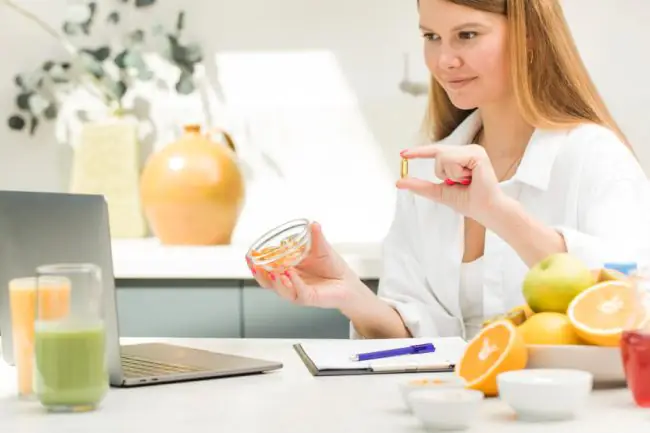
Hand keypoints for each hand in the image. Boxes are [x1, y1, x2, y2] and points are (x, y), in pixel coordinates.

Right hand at [246, 222, 360, 308]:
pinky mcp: (309, 298)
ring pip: (280, 290)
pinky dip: (293, 283)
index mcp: (288, 270)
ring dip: (273, 281)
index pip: (267, 269)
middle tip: (252, 264)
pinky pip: (298, 292)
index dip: (256, 263)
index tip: (249, 255)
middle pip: (267, 282)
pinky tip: (289, 274)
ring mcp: (298, 291)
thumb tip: (313, 223)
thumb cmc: (333, 268)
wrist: (349, 284)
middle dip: (258, 274)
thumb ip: (316, 237)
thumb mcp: (322, 249)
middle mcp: (290, 282)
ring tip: (272, 271)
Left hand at [396, 144, 506, 223]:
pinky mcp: (477, 154)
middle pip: (437, 153)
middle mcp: (467, 150)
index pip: (435, 151)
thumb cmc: (469, 202)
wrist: (485, 210)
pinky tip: (470, 178)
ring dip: (450, 175)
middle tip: (461, 183)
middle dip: (443, 173)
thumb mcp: (439, 192)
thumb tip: (399, 182)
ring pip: (442, 156)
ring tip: (466, 181)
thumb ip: (420, 186)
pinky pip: (451, 159)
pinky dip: (456, 174)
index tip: (402, 154)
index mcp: (460, 157)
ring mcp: (473, 150)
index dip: (418, 152)